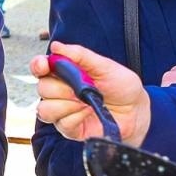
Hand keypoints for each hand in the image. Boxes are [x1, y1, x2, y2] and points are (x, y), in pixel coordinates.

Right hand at [31, 41, 150, 144]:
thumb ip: (81, 55)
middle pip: (42, 88)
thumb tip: (56, 46)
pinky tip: (88, 113)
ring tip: (85, 102)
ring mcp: (63, 111)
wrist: (137, 111)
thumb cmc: (121, 86)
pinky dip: (76, 117)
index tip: (45, 65)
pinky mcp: (69, 128)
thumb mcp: (105, 66)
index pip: (40, 67)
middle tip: (81, 89)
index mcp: (64, 72)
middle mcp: (59, 92)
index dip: (38, 65)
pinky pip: (61, 123)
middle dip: (61, 88)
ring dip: (66, 105)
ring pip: (44, 109)